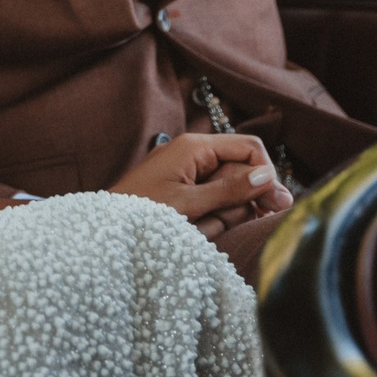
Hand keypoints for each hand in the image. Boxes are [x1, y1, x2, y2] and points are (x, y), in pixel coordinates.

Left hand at [108, 133, 289, 236]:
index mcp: (195, 147)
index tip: (272, 203)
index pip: (249, 148)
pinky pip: (212, 200)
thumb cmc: (140, 213)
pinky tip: (204, 229)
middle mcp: (194, 153)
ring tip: (207, 228)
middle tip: (252, 222)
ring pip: (229, 189)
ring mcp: (189, 171)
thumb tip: (266, 177)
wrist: (104, 228)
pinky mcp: (184, 189)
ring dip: (226, 212)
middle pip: (241, 170)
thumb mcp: (188, 204)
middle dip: (243, 198)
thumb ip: (228, 191)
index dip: (265, 173)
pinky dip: (213, 216)